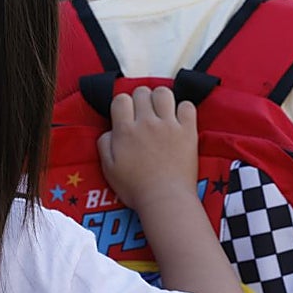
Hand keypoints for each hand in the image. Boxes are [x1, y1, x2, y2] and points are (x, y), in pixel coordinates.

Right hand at [98, 86, 197, 212]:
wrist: (164, 199)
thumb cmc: (136, 188)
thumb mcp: (109, 168)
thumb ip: (104, 144)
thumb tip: (109, 131)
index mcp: (125, 131)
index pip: (121, 99)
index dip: (122, 104)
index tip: (126, 114)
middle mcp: (147, 123)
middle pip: (142, 92)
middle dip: (140, 99)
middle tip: (143, 113)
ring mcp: (169, 125)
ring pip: (164, 93)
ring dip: (160, 98)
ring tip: (161, 111)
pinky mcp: (187, 131)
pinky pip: (188, 107)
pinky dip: (184, 109)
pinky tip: (179, 119)